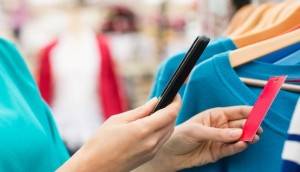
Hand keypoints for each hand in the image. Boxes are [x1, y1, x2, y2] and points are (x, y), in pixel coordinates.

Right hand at [57, 95, 180, 171]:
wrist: (94, 167)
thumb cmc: (100, 143)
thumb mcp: (118, 120)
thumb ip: (140, 111)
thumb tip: (155, 101)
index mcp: (143, 130)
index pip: (170, 114)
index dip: (176, 102)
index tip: (175, 94)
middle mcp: (151, 142)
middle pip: (172, 122)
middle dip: (172, 110)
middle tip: (166, 101)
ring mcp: (151, 151)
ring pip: (169, 132)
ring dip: (168, 120)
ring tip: (159, 111)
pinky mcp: (149, 157)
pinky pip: (162, 140)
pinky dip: (162, 130)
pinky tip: (153, 125)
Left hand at [135, 106, 260, 171]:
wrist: (170, 153)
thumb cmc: (180, 135)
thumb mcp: (197, 131)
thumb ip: (217, 133)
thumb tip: (237, 134)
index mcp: (215, 115)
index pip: (236, 111)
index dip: (249, 111)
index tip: (259, 113)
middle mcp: (221, 126)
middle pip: (241, 125)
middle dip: (250, 126)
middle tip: (256, 129)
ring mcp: (221, 139)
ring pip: (239, 137)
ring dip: (248, 137)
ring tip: (253, 137)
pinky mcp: (219, 152)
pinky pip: (232, 149)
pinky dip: (239, 147)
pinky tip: (243, 144)